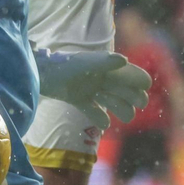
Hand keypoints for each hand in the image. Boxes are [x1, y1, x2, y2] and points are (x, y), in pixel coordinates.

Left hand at [34, 51, 152, 129]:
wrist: (39, 76)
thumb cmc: (63, 66)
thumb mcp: (84, 63)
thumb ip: (103, 62)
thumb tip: (124, 60)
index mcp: (107, 67)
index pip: (131, 74)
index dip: (140, 80)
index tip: (144, 89)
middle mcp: (102, 79)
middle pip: (127, 91)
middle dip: (134, 98)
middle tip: (136, 105)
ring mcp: (91, 90)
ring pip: (115, 104)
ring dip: (119, 109)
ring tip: (115, 112)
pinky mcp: (79, 100)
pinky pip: (96, 113)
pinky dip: (101, 120)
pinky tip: (103, 123)